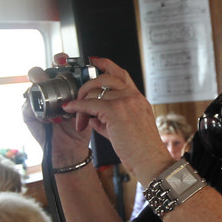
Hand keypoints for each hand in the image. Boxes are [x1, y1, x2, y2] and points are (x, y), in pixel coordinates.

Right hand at [20, 54, 93, 166]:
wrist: (72, 147)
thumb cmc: (80, 125)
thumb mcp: (87, 104)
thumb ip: (87, 89)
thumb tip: (93, 74)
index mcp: (62, 83)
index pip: (57, 65)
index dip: (59, 60)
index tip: (63, 60)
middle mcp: (47, 90)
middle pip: (39, 73)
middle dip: (44, 72)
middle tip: (50, 77)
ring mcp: (36, 101)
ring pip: (31, 87)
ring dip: (41, 92)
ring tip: (54, 104)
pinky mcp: (28, 113)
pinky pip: (28, 106)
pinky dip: (38, 111)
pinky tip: (51, 118)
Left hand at [61, 57, 171, 183]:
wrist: (150, 161)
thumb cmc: (142, 150)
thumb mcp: (125, 129)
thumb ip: (107, 119)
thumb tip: (90, 115)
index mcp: (138, 99)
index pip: (121, 74)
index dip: (106, 64)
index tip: (94, 60)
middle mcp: (132, 96)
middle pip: (104, 77)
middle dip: (86, 86)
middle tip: (78, 99)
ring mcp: (125, 102)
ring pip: (94, 92)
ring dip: (81, 103)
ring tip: (77, 117)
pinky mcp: (115, 111)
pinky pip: (89, 104)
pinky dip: (77, 106)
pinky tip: (70, 109)